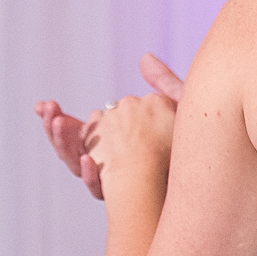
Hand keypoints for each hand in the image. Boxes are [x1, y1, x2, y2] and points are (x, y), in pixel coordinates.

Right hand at [35, 53, 186, 199]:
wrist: (212, 179)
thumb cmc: (200, 144)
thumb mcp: (183, 109)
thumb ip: (162, 85)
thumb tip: (144, 57)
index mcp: (116, 144)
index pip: (79, 130)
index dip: (58, 118)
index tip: (44, 104)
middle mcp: (111, 164)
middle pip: (72, 148)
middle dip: (55, 129)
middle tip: (44, 109)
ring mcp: (116, 181)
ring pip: (79, 166)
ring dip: (65, 145)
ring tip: (57, 123)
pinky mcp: (126, 198)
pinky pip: (101, 189)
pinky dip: (92, 176)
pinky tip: (90, 161)